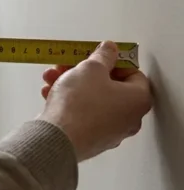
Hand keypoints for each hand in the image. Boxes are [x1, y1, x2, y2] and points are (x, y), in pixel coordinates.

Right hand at [38, 40, 152, 161]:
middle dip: (84, 73)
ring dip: (72, 85)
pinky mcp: (91, 140)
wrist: (58, 137)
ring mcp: (110, 132)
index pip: (132, 73)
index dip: (112, 61)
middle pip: (108, 87)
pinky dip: (69, 103)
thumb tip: (109, 50)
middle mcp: (129, 118)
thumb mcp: (91, 68)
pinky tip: (51, 94)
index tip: (96, 56)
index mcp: (138, 100)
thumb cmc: (79, 105)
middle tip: (68, 65)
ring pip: (92, 100)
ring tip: (52, 78)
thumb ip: (103, 56)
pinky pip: (82, 115)